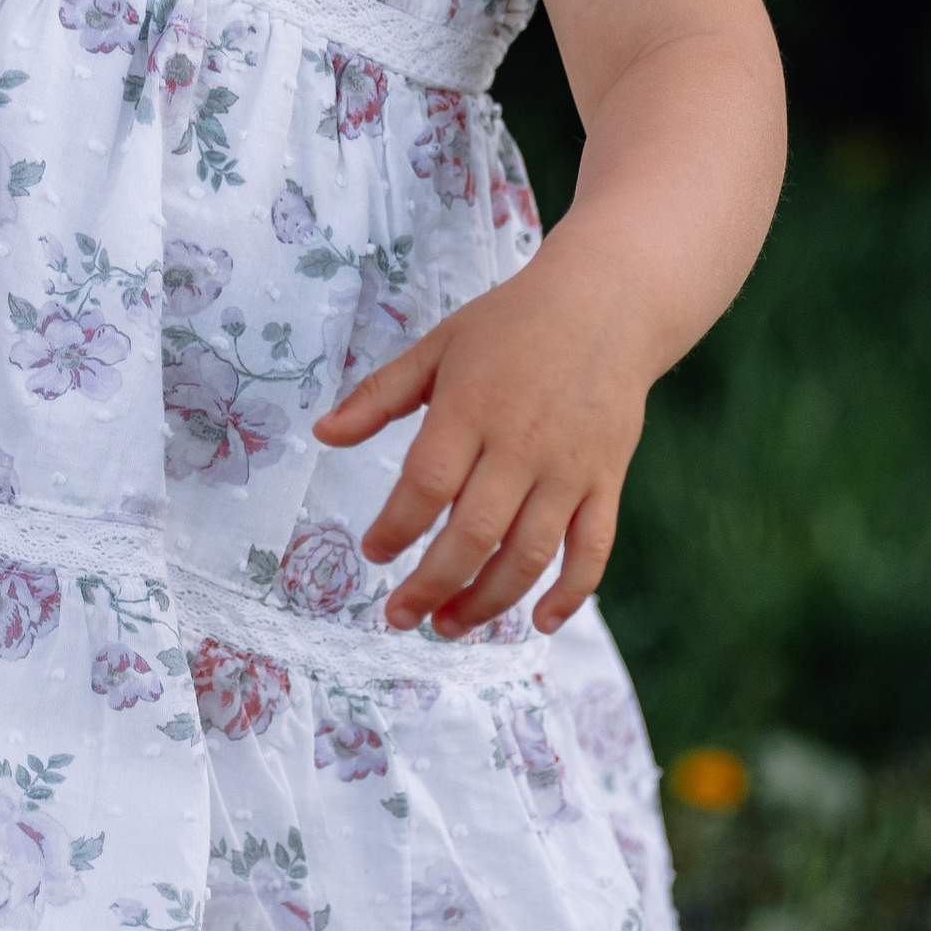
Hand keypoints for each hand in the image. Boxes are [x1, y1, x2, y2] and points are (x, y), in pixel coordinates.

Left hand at [312, 246, 653, 639]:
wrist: (608, 304)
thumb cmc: (511, 325)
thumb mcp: (437, 347)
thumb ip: (378, 396)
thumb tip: (322, 434)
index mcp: (470, 408)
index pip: (426, 484)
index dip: (396, 528)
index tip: (373, 553)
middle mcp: (521, 445)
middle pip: (474, 532)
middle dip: (432, 585)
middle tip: (399, 615)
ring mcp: (568, 468)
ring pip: (529, 553)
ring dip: (488, 601)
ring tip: (448, 626)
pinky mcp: (607, 480)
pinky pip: (592, 549)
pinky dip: (570, 593)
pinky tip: (539, 621)